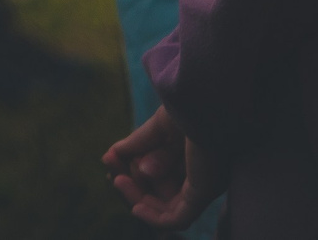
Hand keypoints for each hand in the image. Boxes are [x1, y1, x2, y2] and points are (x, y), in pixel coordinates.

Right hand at [103, 105, 224, 228]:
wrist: (206, 100)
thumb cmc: (190, 106)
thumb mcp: (158, 127)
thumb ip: (138, 143)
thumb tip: (112, 156)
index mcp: (194, 156)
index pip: (162, 174)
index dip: (133, 172)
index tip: (111, 161)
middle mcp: (201, 174)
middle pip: (162, 192)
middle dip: (133, 185)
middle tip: (112, 174)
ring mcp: (203, 185)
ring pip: (166, 207)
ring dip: (137, 197)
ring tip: (118, 180)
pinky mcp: (202, 193)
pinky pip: (177, 218)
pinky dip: (154, 217)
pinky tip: (135, 207)